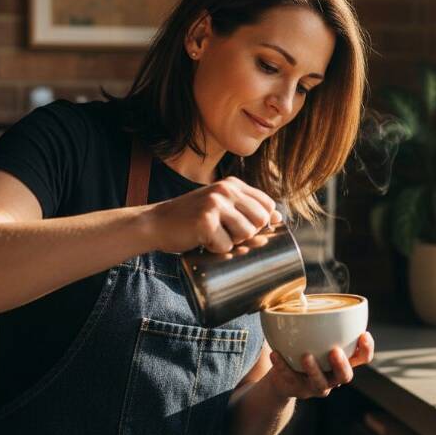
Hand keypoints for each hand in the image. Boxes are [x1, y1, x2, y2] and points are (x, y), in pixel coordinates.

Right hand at [148, 176, 282, 252]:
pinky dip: (215, 250)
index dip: (261, 222)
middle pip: (261, 221)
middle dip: (247, 234)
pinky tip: (202, 241)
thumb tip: (279, 218)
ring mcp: (216, 204)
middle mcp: (226, 189)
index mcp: (233, 184)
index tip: (241, 227)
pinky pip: (226, 246)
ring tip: (213, 236)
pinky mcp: (206, 221)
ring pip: (246, 234)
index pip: (268, 205)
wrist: (156, 223)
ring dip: (231, 243)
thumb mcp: (221, 206)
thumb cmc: (191, 218)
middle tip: (225, 234)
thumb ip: (246, 208)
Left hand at [266, 332, 374, 399]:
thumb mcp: (315, 338)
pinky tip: (275, 354)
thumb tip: (300, 295)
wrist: (284, 378)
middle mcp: (333, 377)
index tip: (363, 334)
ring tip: (306, 356)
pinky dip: (282, 367)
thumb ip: (316, 322)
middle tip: (334, 351)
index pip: (362, 358)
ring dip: (314, 370)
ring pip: (320, 383)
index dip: (366, 349)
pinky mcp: (297, 390)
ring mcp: (316, 386)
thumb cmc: (305, 350)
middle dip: (342, 364)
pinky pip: (290, 379)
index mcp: (343, 361)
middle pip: (345, 375)